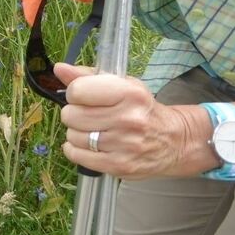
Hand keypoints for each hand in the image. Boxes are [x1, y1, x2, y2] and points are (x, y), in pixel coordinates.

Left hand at [54, 63, 190, 178]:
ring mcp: (124, 145)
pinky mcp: (119, 166)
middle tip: (89, 115)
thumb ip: (87, 76)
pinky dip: (75, 150)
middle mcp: (128, 119)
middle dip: (75, 114)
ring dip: (77, 133)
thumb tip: (59, 69)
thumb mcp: (122, 85)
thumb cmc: (142, 109)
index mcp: (129, 94)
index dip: (75, 93)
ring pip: (72, 136)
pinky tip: (88, 145)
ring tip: (94, 131)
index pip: (77, 91)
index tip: (84, 97)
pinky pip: (76, 156)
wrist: (175, 141)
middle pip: (71, 115)